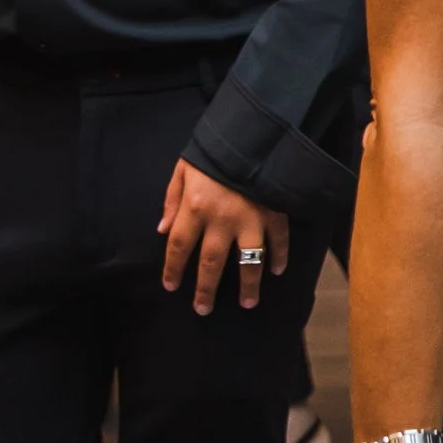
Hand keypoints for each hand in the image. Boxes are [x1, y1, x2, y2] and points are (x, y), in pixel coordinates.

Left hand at [158, 162, 286, 311]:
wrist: (252, 133)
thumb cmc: (213, 151)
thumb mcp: (183, 168)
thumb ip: (172, 200)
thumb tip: (163, 230)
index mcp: (195, 207)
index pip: (179, 247)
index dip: (173, 269)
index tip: (171, 286)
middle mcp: (222, 219)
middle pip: (211, 263)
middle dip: (206, 289)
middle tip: (202, 309)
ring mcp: (251, 219)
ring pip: (248, 261)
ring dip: (248, 285)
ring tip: (248, 304)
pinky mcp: (275, 213)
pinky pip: (279, 241)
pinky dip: (279, 257)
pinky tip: (276, 272)